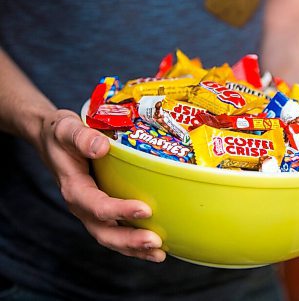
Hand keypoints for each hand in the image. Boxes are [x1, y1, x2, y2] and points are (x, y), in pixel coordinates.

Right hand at [39, 109, 166, 261]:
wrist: (52, 140)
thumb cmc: (61, 134)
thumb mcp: (66, 130)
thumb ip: (80, 138)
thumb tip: (101, 147)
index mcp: (74, 188)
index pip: (97, 205)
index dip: (119, 211)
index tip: (145, 209)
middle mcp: (83, 206)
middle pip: (104, 233)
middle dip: (130, 241)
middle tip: (155, 243)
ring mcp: (93, 212)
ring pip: (112, 238)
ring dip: (135, 249)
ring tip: (160, 254)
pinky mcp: (104, 211)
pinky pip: (118, 231)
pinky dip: (135, 243)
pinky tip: (157, 245)